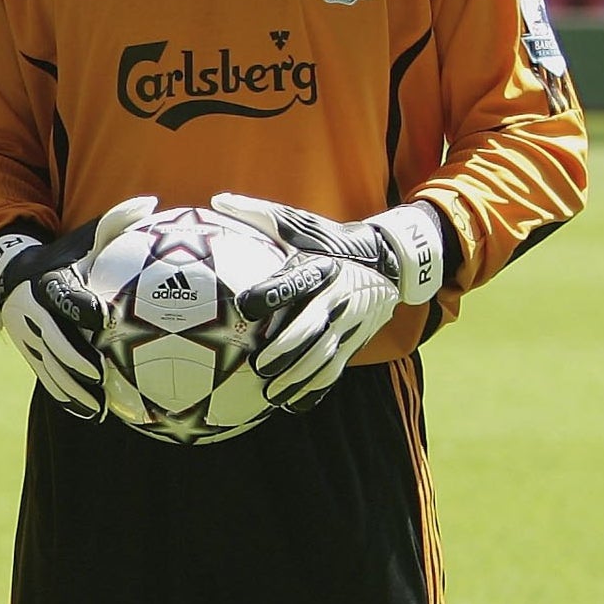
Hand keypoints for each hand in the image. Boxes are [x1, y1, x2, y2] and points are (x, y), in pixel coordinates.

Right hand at [0, 196, 155, 418]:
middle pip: (52, 339)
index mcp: (48, 283)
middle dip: (73, 359)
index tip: (100, 316)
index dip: (80, 306)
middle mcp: (32, 313)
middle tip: (99, 374)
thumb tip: (152, 204)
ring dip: (70, 387)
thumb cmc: (62, 255)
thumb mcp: (83, 237)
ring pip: (47, 365)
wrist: (13, 275)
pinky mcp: (28, 353)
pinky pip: (46, 378)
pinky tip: (89, 413)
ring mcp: (27, 337)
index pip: (63, 296)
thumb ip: (115, 223)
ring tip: (97, 406)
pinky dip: (65, 396)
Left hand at [212, 195, 446, 407]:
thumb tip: (215, 199)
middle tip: (261, 366)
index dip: (272, 294)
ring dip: (300, 377)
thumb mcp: (300, 224)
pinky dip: (316, 389)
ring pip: (326, 355)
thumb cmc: (330, 241)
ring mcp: (351, 322)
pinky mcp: (356, 340)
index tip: (247, 306)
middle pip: (314, 327)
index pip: (295, 282)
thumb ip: (259, 215)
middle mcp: (338, 297)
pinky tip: (293, 405)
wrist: (388, 260)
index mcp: (320, 269)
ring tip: (272, 394)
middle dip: (289, 348)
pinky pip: (337, 369)